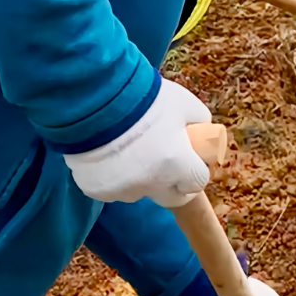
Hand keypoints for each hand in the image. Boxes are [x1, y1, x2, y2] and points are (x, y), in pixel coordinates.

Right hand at [61, 78, 212, 207]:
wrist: (94, 98)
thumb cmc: (143, 98)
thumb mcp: (184, 103)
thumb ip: (200, 122)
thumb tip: (201, 134)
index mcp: (176, 165)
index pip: (198, 182)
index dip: (195, 169)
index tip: (189, 158)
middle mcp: (150, 184)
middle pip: (171, 197)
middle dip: (173, 183)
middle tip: (164, 160)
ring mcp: (121, 190)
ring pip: (138, 191)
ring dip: (140, 177)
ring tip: (128, 148)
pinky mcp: (96, 190)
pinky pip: (111, 188)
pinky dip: (112, 175)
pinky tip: (106, 153)